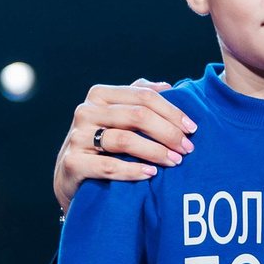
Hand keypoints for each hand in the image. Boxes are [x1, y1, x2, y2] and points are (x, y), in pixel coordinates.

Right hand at [54, 79, 193, 208]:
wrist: (72, 177)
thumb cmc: (102, 144)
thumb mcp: (118, 117)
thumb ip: (138, 99)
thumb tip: (168, 86)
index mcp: (100, 95)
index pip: (143, 96)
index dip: (171, 111)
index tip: (192, 128)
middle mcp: (86, 111)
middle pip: (137, 116)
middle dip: (167, 132)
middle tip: (187, 148)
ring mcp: (77, 137)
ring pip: (124, 140)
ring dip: (155, 151)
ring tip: (174, 161)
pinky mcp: (73, 163)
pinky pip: (108, 166)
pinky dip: (133, 170)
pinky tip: (151, 173)